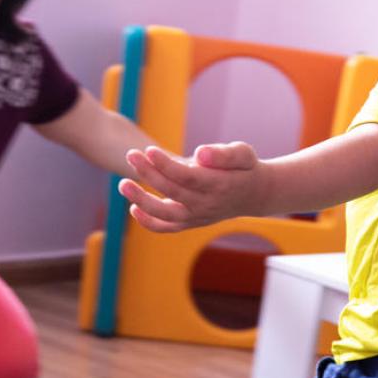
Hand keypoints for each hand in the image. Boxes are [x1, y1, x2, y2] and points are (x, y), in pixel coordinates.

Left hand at [118, 141, 262, 232]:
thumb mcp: (243, 154)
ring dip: (142, 201)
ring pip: (166, 214)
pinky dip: (149, 223)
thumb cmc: (245, 168)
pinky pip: (167, 228)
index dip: (167, 165)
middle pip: (173, 191)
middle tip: (131, 155)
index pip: (188, 177)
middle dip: (149, 173)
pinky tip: (133, 208)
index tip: (149, 150)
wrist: (254, 195)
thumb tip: (200, 153)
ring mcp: (197, 217)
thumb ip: (224, 154)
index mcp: (220, 185)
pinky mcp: (190, 223)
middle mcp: (207, 205)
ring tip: (123, 184)